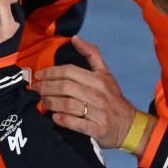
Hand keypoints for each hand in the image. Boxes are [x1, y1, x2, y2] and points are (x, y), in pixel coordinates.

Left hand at [35, 36, 151, 150]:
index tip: (39, 75)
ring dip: (50, 103)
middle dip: (46, 87)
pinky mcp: (98, 129)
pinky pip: (76, 123)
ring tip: (42, 103)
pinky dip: (63, 120)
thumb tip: (75, 38)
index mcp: (99, 80)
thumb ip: (91, 54)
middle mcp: (99, 94)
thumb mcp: (106, 74)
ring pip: (68, 104)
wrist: (131, 126)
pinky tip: (55, 117)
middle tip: (35, 89)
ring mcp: (99, 113)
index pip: (69, 71)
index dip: (51, 72)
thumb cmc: (113, 99)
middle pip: (65, 87)